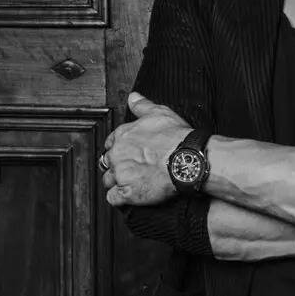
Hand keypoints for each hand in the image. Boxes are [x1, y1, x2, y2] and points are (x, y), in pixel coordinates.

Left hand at [101, 92, 192, 206]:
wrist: (188, 160)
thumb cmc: (177, 137)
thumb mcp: (160, 113)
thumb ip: (142, 105)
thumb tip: (133, 97)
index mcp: (122, 135)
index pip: (110, 144)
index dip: (119, 149)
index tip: (129, 154)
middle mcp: (117, 154)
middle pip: (107, 163)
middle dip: (116, 166)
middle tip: (132, 169)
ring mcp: (120, 174)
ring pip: (108, 181)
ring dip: (117, 182)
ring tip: (133, 183)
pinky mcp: (127, 192)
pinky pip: (113, 198)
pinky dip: (120, 198)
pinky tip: (131, 195)